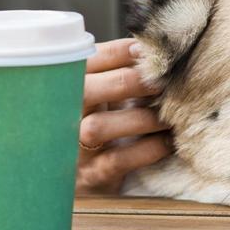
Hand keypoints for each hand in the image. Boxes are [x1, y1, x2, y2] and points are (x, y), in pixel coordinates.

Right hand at [75, 38, 170, 193]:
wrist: (82, 181)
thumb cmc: (100, 126)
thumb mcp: (102, 96)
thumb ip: (116, 73)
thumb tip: (150, 48)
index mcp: (66, 89)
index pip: (84, 62)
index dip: (118, 52)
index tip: (146, 50)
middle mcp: (61, 118)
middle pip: (85, 91)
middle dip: (129, 81)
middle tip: (162, 81)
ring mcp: (73, 149)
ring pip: (98, 127)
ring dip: (141, 117)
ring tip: (168, 114)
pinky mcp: (91, 177)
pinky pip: (118, 160)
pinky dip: (149, 148)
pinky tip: (168, 141)